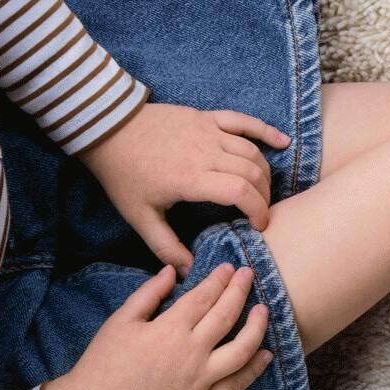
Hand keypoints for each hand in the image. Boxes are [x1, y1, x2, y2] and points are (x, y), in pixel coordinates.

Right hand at [42, 264, 273, 389]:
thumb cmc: (103, 362)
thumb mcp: (120, 321)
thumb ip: (149, 294)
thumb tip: (171, 270)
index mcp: (169, 329)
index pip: (204, 297)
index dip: (219, 280)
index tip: (229, 267)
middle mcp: (191, 352)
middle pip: (227, 316)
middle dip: (240, 291)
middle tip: (249, 275)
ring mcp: (200, 379)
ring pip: (242, 350)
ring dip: (257, 328)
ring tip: (264, 310)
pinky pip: (236, 385)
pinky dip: (254, 369)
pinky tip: (266, 354)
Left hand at [81, 101, 290, 270]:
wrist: (106, 129)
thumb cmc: (122, 174)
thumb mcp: (139, 216)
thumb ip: (166, 245)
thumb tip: (188, 272)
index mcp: (191, 178)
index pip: (241, 192)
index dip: (258, 210)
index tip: (259, 226)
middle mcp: (207, 152)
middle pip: (253, 173)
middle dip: (263, 196)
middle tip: (258, 213)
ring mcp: (209, 131)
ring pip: (252, 152)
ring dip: (265, 173)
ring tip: (262, 191)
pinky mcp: (207, 117)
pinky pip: (244, 122)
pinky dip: (266, 131)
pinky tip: (283, 142)